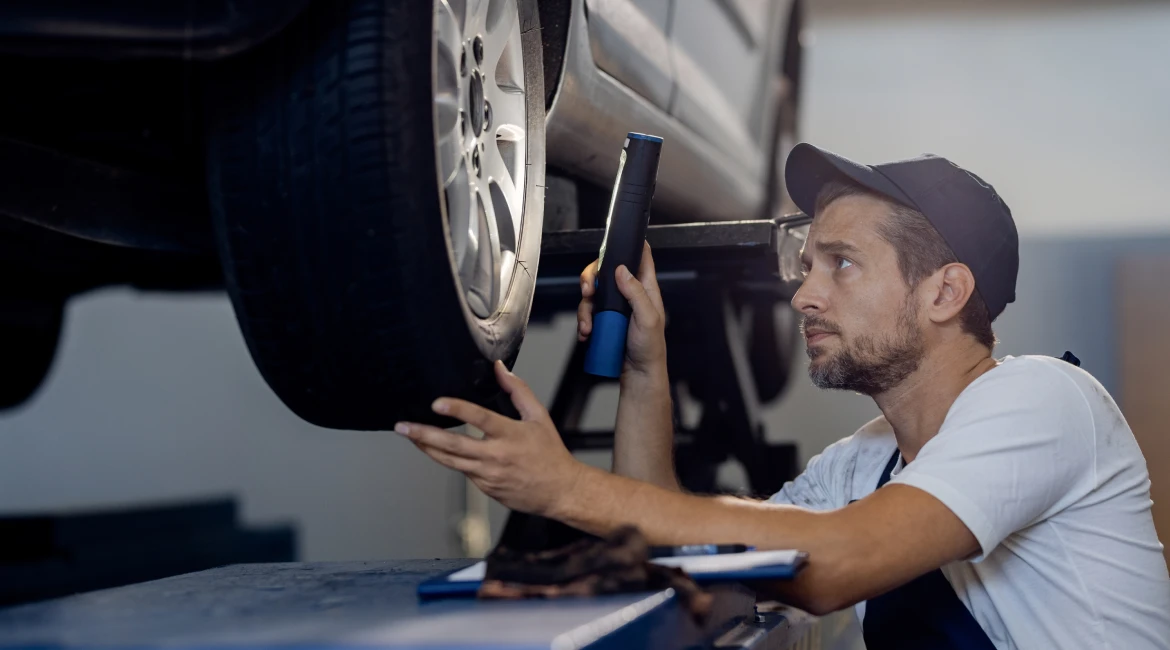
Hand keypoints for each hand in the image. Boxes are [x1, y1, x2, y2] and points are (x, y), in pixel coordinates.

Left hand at [395, 361, 584, 517]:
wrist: (559, 491)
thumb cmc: (550, 454)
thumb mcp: (539, 416)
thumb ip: (518, 390)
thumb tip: (500, 369)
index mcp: (511, 435)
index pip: (480, 419)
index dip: (457, 409)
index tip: (437, 403)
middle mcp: (496, 456)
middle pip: (454, 445)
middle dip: (424, 435)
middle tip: (404, 426)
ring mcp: (488, 475)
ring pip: (450, 461)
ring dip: (427, 447)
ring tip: (409, 436)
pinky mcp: (484, 488)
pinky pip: (461, 471)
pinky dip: (447, 459)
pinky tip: (435, 449)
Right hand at [577, 241, 666, 377]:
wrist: (638, 373)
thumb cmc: (650, 347)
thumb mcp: (648, 318)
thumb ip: (636, 293)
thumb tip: (621, 270)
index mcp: (645, 288)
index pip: (640, 257)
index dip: (628, 246)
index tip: (613, 245)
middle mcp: (629, 293)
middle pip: (605, 271)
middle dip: (591, 279)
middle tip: (587, 292)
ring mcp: (615, 306)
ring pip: (593, 294)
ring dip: (585, 309)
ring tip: (588, 327)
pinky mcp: (604, 320)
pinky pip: (588, 313)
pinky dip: (584, 322)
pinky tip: (587, 334)